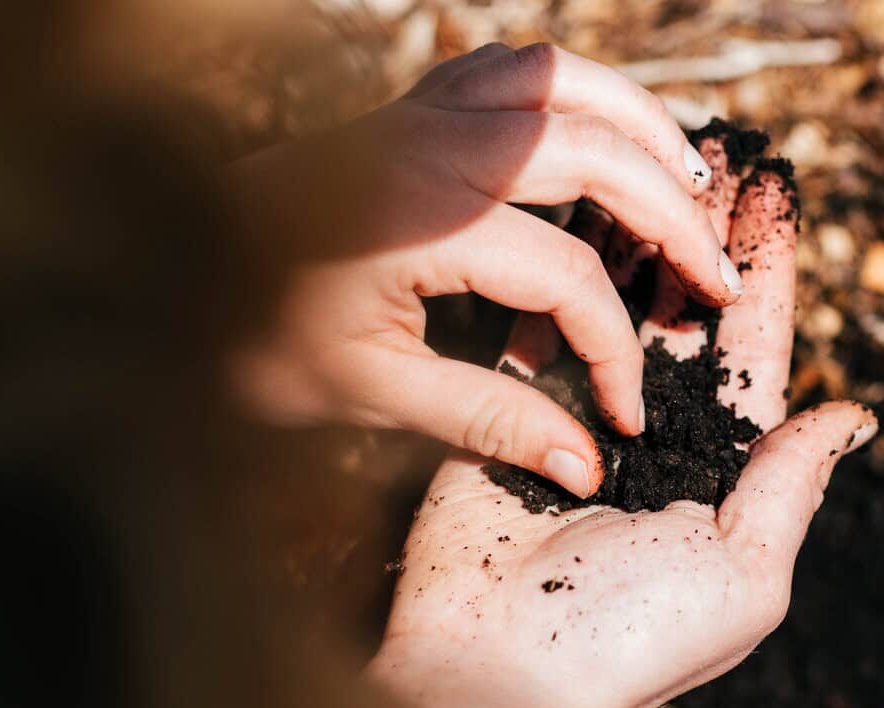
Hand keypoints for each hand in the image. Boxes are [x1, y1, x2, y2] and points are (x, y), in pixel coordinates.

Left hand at [226, 43, 743, 496]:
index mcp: (425, 223)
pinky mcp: (408, 106)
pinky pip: (516, 68)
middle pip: (598, 154)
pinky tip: (604, 134)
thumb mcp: (365, 395)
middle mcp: (431, 147)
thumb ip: (487, 421)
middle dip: (675, 217)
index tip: (629, 412)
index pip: (570, 277)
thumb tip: (588, 463)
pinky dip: (578, 91)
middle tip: (721, 277)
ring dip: (643, 125)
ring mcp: (419, 112)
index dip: (618, 349)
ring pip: (566, 82)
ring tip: (696, 180)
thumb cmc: (248, 338)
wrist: (162, 271)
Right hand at [368, 134, 876, 707]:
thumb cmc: (631, 636)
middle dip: (703, 238)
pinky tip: (579, 212)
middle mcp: (656, 436)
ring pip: (616, 305)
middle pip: (687, 314)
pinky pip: (540, 324)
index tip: (776, 198)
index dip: (766, 273)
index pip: (753, 351)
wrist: (497, 671)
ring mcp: (581, 419)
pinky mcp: (511, 411)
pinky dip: (561, 268)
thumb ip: (793, 484)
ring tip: (656, 165)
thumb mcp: (746, 570)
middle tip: (719, 159)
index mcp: (722, 470)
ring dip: (637, 237)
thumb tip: (856, 415)